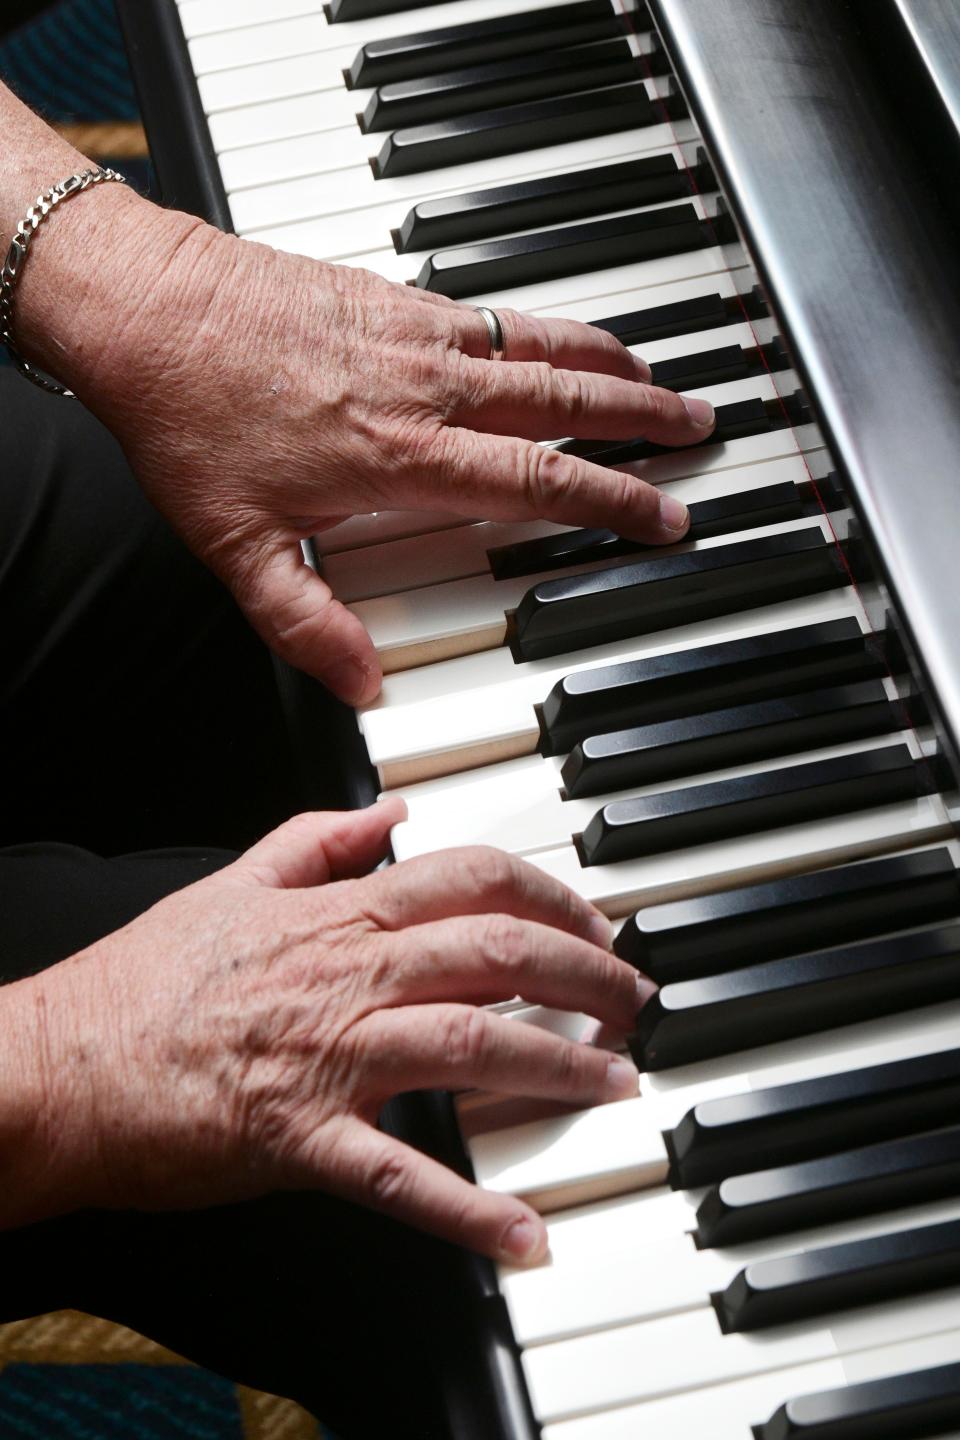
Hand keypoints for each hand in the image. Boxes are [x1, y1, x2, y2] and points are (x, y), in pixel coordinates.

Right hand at [16, 801, 649, 1263]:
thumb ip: (317, 838)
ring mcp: (331, 1058)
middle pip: (497, 954)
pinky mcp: (304, 1141)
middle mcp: (347, 976)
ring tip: (616, 1081)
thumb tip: (390, 809)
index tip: (592, 921)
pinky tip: (527, 1232)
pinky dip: (470, 1208)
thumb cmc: (144, 981)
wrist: (63, 1065)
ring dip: (560, 1064)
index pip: (470, 878)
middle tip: (632, 1000)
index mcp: (335, 915)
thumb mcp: (231, 882)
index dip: (549, 894)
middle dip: (584, 972)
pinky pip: (402, 1176)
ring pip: (474, 1045)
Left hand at [80, 205, 714, 701]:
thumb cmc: (185, 417)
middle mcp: (424, 390)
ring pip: (537, 346)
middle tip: (700, 426)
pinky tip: (557, 334)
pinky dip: (544, 325)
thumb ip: (305, 621)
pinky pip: (492, 311)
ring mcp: (412, 335)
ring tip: (658, 377)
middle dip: (642, 418)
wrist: (141, 306)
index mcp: (402, 457)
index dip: (612, 500)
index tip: (665, 512)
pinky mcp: (390, 297)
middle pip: (561, 403)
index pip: (536, 482)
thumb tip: (360, 684)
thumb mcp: (234, 545)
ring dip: (608, 362)